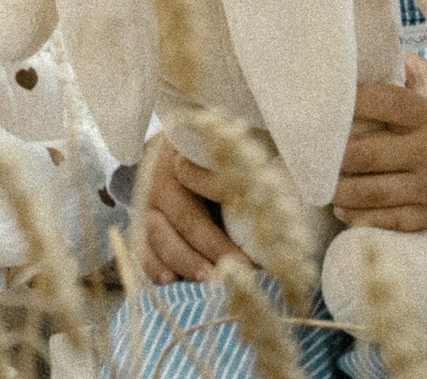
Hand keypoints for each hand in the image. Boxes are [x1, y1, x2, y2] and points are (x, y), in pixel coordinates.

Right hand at [132, 134, 249, 283]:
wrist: (183, 150)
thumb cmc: (221, 153)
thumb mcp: (235, 147)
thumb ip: (247, 163)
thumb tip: (284, 180)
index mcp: (183, 153)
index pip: (199, 176)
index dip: (222, 199)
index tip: (249, 215)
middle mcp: (161, 177)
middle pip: (181, 213)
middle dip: (210, 244)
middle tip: (240, 267)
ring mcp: (148, 202)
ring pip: (157, 233)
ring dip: (183, 259)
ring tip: (208, 278)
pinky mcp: (144, 224)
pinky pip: (143, 247)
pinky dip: (153, 265)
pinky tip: (169, 279)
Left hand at [328, 56, 426, 231]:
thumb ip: (401, 68)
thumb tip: (357, 49)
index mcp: (426, 112)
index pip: (380, 101)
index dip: (346, 102)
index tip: (315, 103)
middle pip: (365, 155)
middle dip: (330, 157)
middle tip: (301, 153)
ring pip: (373, 193)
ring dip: (338, 191)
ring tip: (316, 183)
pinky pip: (392, 220)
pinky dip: (363, 218)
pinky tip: (342, 210)